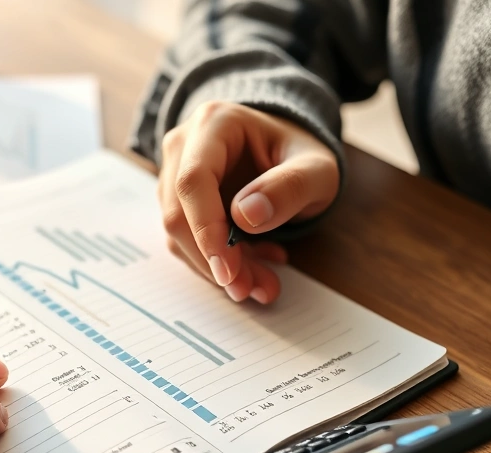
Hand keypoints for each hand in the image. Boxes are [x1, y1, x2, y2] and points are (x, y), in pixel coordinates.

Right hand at [158, 101, 338, 303]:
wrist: (287, 153)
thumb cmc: (300, 155)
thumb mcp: (316, 168)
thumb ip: (290, 186)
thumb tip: (245, 217)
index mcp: (214, 124)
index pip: (193, 181)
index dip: (206, 229)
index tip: (229, 270)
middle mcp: (183, 146)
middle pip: (178, 213)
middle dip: (213, 260)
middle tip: (252, 289)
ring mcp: (174, 174)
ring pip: (178, 233)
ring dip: (216, 268)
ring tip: (262, 283)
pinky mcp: (177, 202)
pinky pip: (186, 240)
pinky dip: (216, 263)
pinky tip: (252, 266)